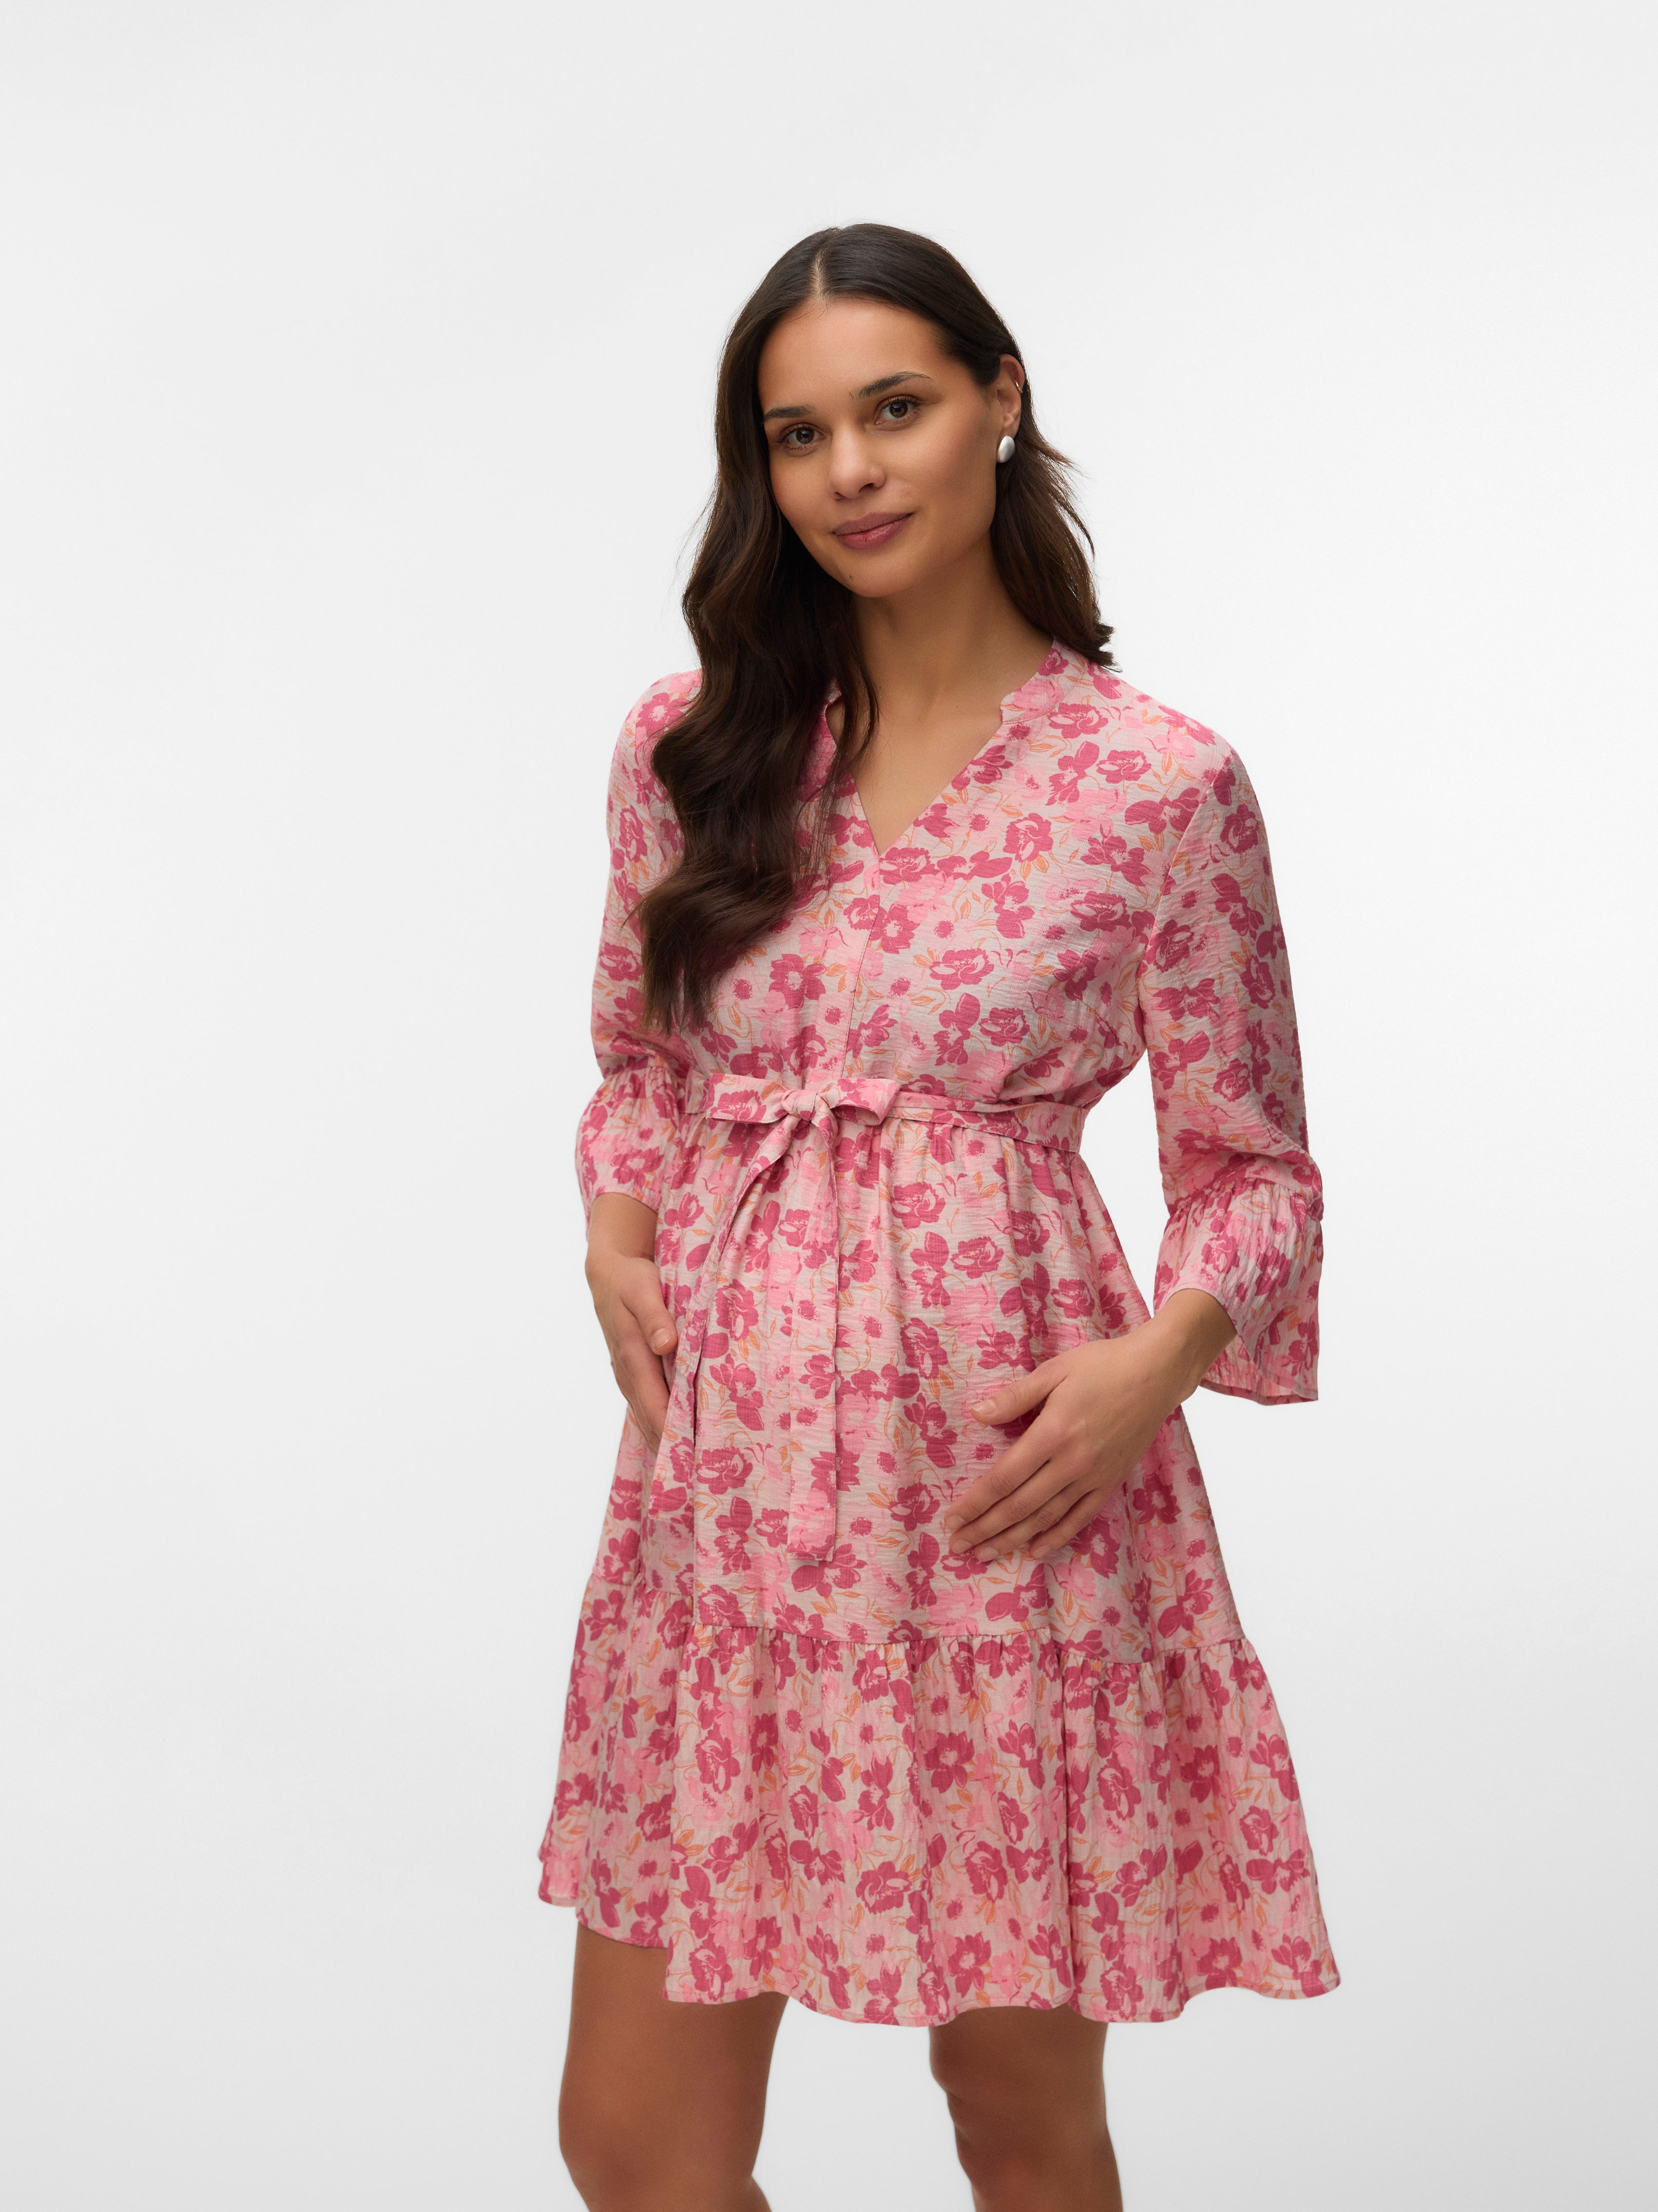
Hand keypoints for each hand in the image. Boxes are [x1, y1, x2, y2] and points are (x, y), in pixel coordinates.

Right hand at [586, 1192, 677, 1458]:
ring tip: (684, 1468)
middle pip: (649, 1416)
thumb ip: (656, 1316)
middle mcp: (627, 1370)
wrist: (608, 1270)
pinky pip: (644, 1403)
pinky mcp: (630, 1370)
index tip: (687, 1454)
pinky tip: (670, 1440)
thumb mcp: (644, 1289)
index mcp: (633, 1353)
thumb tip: (665, 1344)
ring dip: (661, 1438)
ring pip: (645, 1413)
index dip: (669, 1429)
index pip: (655, 1401)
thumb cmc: (632, 1278)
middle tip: (692, 1474)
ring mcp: (626, 1373)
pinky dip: (656, 1423)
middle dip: (668, 1445)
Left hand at [941, 1291, 1236, 1563]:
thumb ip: (1015, 1397)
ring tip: (986, 1554)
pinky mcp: (1111, 1482)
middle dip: (985, 1528)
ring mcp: (1094, 1476)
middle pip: (1020, 1505)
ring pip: (1046, 1517)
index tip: (952, 1519)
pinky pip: (1080, 1517)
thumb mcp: (1054, 1371)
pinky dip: (1057, 1536)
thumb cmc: (1102, 1365)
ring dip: (1013, 1539)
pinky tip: (1036, 1551)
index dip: (975, 1503)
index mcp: (1052, 1433)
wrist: (1157, 1373)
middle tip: (958, 1546)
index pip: (1004, 1478)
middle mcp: (1071, 1463)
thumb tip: (976, 1414)